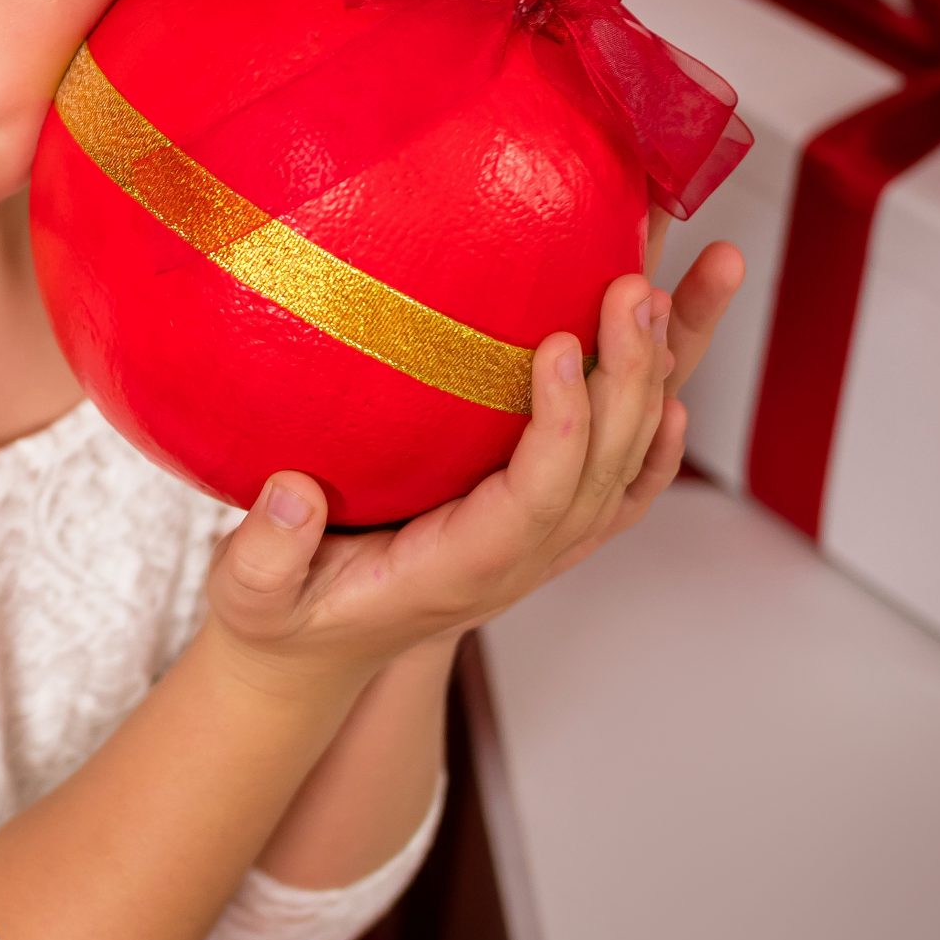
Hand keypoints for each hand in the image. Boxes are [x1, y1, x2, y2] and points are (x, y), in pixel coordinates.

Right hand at [203, 234, 743, 696]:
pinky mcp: (545, 522)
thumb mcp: (250, 599)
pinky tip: (679, 373)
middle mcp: (522, 556)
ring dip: (665, 373)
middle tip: (639, 286)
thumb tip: (294, 493)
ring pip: (630, 458)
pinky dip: (659, 430)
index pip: (534, 498)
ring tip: (688, 284)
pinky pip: (624, 478)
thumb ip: (266, 556)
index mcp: (461, 570)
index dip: (558, 425)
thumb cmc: (282, 617)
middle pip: (605, 466)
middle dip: (631, 375)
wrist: (318, 655)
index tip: (557, 344)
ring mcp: (544, 541)